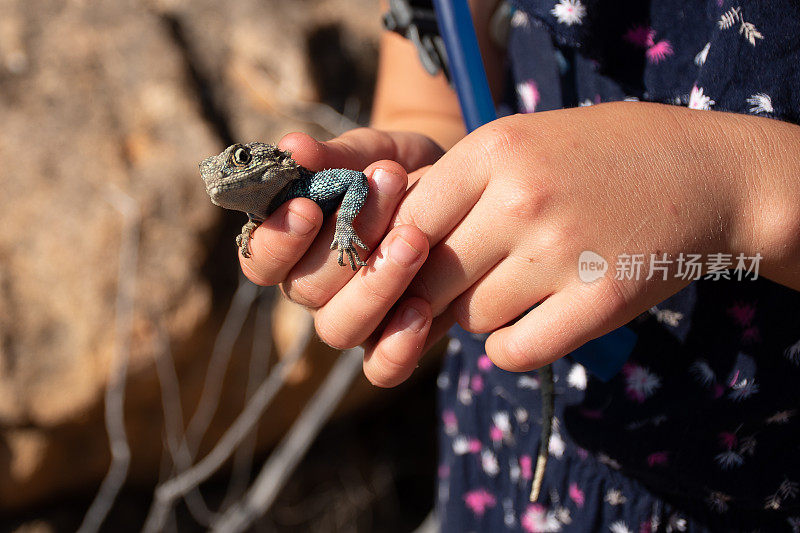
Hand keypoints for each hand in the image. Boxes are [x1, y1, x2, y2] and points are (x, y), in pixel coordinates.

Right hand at [239, 128, 446, 384]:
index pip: (260, 260)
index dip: (276, 240)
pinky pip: (382, 368)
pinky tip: (423, 308)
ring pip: (340, 329)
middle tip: (388, 188)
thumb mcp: (370, 153)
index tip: (307, 206)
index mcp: (292, 246)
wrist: (458, 190)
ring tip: (414, 239)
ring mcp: (354, 319)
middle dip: (345, 240)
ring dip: (374, 286)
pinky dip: (397, 347)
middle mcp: (314, 289)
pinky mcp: (394, 341)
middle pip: (305, 291)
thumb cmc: (397, 171)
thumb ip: (334, 156)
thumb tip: (292, 147)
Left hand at [377, 101, 796, 379]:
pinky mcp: (600, 301)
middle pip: (429, 277)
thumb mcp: (521, 142)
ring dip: (478, 314)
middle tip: (455, 285)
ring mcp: (562, 252)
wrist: (703, 174)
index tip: (407, 267)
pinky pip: (513, 351)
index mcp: (494, 150)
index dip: (397, 254)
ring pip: (470, 316)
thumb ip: (455, 189)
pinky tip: (525, 325)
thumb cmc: (597, 157)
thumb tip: (390, 251)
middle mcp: (521, 199)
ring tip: (511, 288)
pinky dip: (508, 347)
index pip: (405, 221)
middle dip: (432, 291)